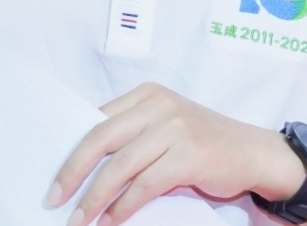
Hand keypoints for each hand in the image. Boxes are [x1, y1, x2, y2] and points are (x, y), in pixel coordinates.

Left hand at [45, 83, 304, 225]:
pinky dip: (125, 206)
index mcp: (147, 94)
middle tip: (53, 199)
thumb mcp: (165, 129)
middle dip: (72, 172)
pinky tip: (112, 220)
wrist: (254, 153)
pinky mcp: (189, 154)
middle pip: (100, 138)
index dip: (71, 151)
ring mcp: (175, 127)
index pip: (96, 120)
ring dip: (95, 198)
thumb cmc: (203, 145)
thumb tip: (82, 167)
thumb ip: (132, 136)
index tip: (53, 177)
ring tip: (79, 220)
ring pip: (120, 165)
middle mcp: (158, 105)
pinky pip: (145, 184)